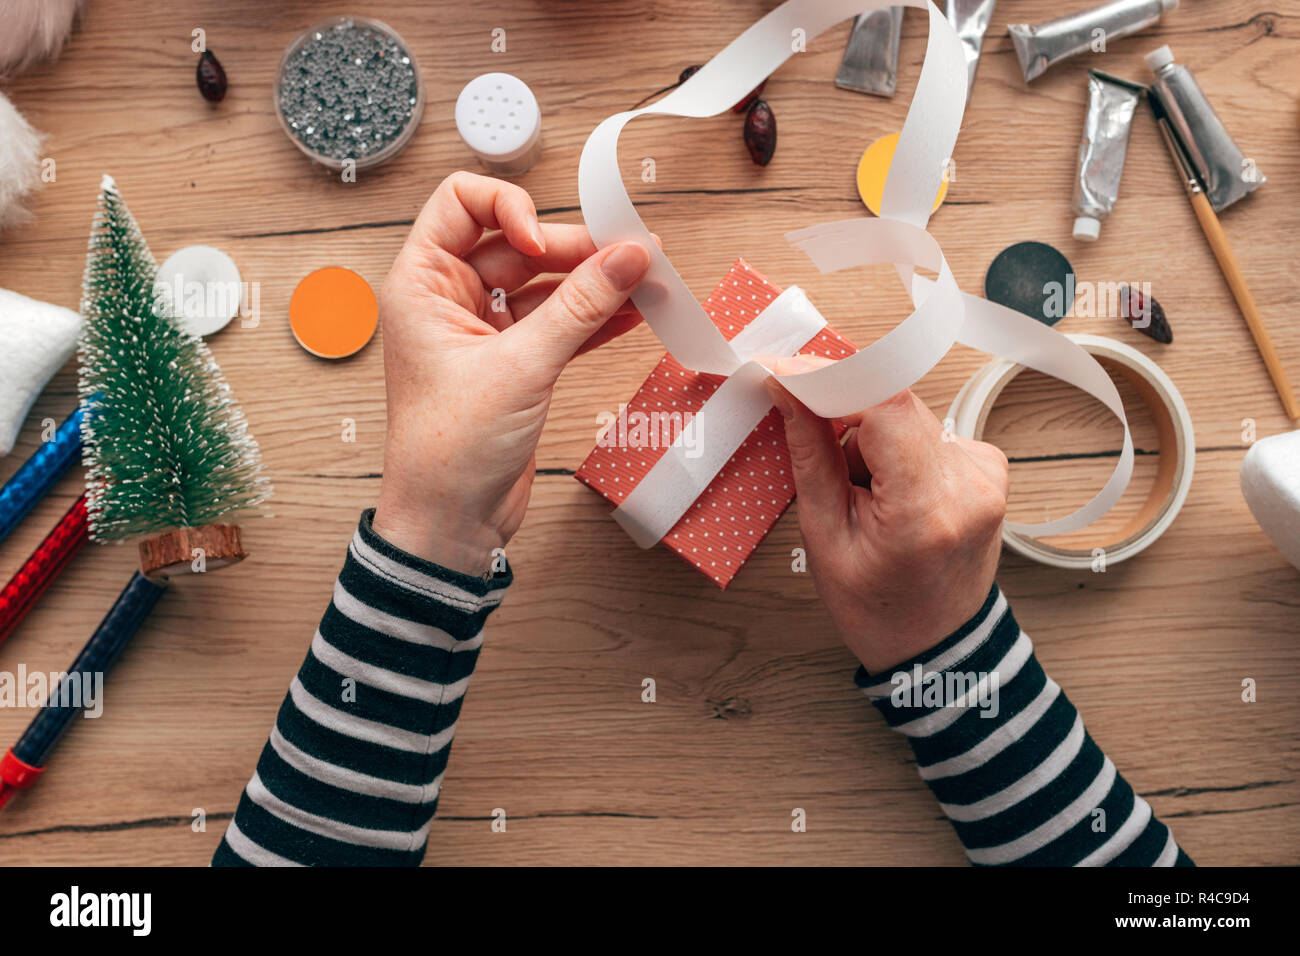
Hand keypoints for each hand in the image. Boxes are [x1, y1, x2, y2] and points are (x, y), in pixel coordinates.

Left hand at [373, 172, 650, 574]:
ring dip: (595, 283)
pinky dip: (595, 318)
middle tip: (633, 256)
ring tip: (648, 281)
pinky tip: (635, 312)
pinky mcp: (514, 363)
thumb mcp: (520, 367)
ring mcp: (484, 331)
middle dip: (576, 249)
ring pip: (546, 285)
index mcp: (422, 283)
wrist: (450, 523)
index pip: (462, 202)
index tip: (546, 241)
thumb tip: (628, 256)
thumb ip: (580, 307)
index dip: (510, 207)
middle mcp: (449, 299)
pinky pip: (559, 323)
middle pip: (519, 243)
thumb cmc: (449, 450)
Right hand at [765, 356, 1008, 673]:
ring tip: (866, 495)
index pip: (885, 405)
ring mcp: (986, 474)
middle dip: (845, 420)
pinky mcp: (989, 467)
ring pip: (907, 417)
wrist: (936, 645)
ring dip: (872, 441)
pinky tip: (892, 492)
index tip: (787, 375)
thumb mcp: (823, 536)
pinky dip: (897, 451)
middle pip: (893, 406)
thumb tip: (789, 389)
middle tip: (827, 467)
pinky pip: (927, 432)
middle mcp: (968, 483)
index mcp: (926, 508)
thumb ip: (810, 454)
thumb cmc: (878, 606)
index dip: (831, 378)